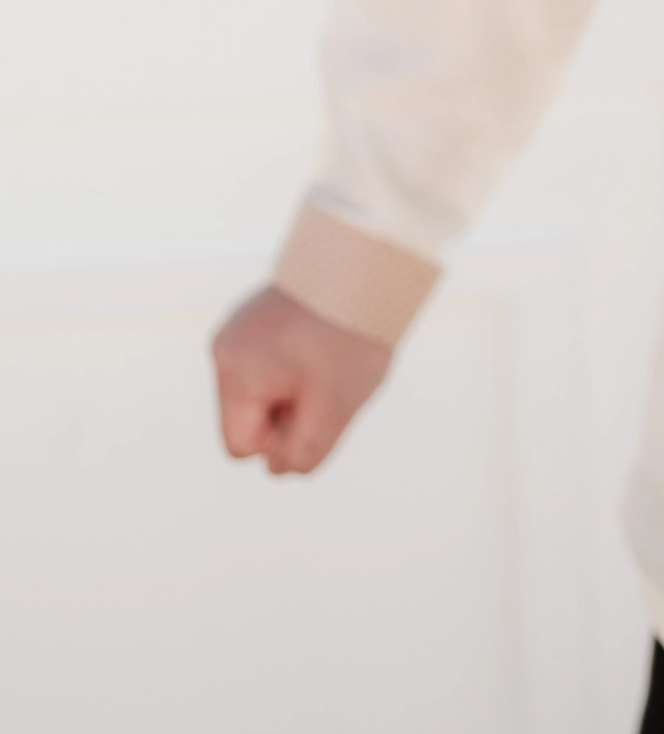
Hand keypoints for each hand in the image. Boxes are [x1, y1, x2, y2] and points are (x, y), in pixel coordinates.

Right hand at [211, 284, 392, 475]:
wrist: (368, 264)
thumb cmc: (351, 337)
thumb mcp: (336, 407)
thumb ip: (303, 450)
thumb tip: (276, 469)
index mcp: (234, 374)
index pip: (241, 446)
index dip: (281, 440)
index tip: (313, 407)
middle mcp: (224, 349)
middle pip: (247, 418)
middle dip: (286, 412)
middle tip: (324, 381)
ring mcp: (238, 328)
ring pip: (260, 389)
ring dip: (292, 386)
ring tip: (325, 355)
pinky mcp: (255, 314)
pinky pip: (268, 361)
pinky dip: (293, 361)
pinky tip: (321, 338)